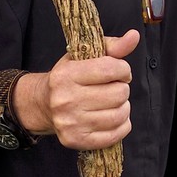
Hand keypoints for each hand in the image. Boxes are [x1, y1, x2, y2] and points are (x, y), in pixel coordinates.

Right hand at [22, 29, 139, 148]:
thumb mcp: (84, 55)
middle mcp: (65, 100)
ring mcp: (70, 123)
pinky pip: (116, 135)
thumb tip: (134, 36)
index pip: (111, 69)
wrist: (42, 104)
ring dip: (123, 107)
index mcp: (66, 75)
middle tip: (113, 88)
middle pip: (118, 93)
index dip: (123, 69)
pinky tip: (113, 117)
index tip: (120, 71)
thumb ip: (112, 46)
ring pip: (120, 114)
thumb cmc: (69, 77)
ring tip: (113, 102)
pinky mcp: (76, 140)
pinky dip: (122, 125)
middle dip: (122, 88)